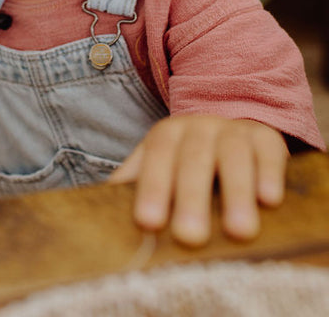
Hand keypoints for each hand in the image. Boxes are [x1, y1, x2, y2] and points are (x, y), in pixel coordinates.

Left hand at [109, 115, 287, 246]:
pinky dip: (269, 175)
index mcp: (167, 135)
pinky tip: (269, 201)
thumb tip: (95, 213)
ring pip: (233, 156)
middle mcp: (199, 128)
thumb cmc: (185, 160)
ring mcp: (234, 131)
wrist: (230, 126)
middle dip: (191, 197)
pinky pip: (268, 153)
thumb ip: (132, 184)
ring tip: (237, 231)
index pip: (156, 158)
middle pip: (193, 159)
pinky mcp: (266, 139)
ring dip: (236, 193)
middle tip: (189, 237)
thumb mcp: (157, 164)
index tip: (147, 223)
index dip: (152, 188)